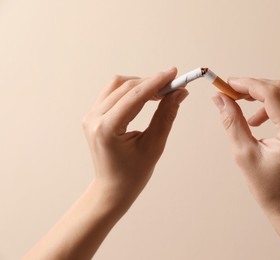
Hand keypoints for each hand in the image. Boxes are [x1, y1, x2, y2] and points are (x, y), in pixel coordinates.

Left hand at [82, 67, 187, 208]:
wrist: (112, 188)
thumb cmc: (133, 173)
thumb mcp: (154, 145)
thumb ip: (166, 115)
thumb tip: (179, 93)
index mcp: (107, 128)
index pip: (134, 96)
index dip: (156, 82)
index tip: (174, 73)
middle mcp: (94, 118)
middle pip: (125, 87)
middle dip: (151, 83)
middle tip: (174, 85)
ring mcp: (90, 116)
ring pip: (117, 85)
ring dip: (140, 84)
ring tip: (161, 92)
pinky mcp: (93, 115)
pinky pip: (112, 93)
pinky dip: (130, 90)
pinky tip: (146, 96)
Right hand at [212, 78, 279, 212]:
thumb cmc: (267, 185)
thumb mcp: (243, 154)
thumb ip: (232, 121)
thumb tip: (219, 98)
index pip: (272, 94)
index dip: (248, 84)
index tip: (229, 84)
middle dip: (255, 86)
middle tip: (233, 93)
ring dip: (267, 92)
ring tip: (247, 108)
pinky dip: (277, 101)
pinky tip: (261, 118)